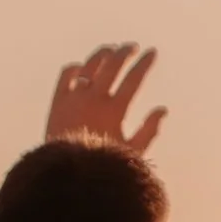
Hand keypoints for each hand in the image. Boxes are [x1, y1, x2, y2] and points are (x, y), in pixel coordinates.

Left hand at [46, 44, 165, 156]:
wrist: (66, 174)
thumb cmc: (102, 166)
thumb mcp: (132, 153)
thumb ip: (149, 131)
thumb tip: (162, 110)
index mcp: (114, 110)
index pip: (134, 78)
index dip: (144, 63)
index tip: (152, 52)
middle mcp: (94, 99)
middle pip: (113, 65)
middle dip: (125, 52)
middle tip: (133, 47)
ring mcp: (74, 97)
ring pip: (90, 64)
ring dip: (102, 54)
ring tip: (111, 51)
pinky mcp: (58, 100)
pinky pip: (67, 74)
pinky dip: (76, 67)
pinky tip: (83, 67)